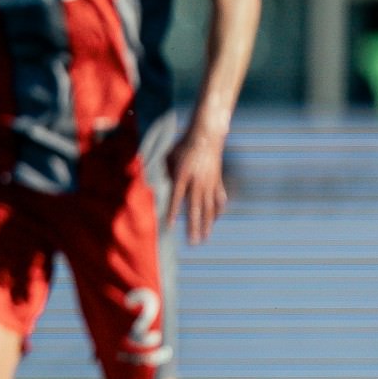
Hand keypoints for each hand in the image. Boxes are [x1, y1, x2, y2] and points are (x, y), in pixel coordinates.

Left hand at [165, 126, 228, 244]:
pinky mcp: (217, 181)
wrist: (206, 135)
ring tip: (205, 238)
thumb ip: (164, 172)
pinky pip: (218, 199)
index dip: (173, 213)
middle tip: (192, 243)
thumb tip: (159, 186)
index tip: (169, 227)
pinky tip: (215, 220)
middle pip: (195, 208)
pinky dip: (217, 210)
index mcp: (182, 175)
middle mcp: (197, 182)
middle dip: (193, 227)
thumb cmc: (183, 144)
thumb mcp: (168, 156)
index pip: (176, 198)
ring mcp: (209, 182)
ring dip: (207, 224)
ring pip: (209, 208)